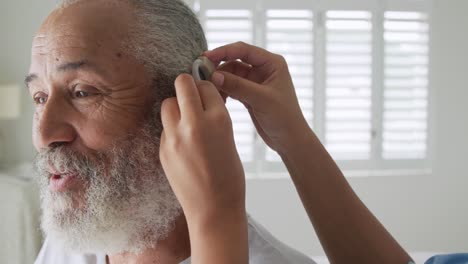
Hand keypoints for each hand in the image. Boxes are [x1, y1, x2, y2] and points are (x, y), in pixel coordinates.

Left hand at [159, 73, 245, 223]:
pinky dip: (172, 129)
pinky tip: (182, 143)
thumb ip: (215, 117)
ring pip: (168, 103)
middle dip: (187, 87)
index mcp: (218, 119)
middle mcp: (194, 123)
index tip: (206, 95)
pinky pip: (164, 127)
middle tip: (191, 96)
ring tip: (185, 120)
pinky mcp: (163, 149)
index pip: (206, 86)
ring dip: (176, 106)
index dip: (206, 89)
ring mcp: (175, 136)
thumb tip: (205, 99)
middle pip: (182, 84)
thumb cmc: (228, 176)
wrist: (214, 208)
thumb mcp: (229, 138)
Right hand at [204, 42, 312, 154]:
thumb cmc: (283, 117)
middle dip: (218, 66)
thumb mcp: (261, 99)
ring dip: (218, 80)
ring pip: (231, 74)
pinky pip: (231, 87)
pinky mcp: (249, 94)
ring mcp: (255, 82)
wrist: (289, 140)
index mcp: (272, 63)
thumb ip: (238, 86)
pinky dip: (222, 90)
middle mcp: (263, 69)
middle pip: (234, 60)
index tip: (206, 57)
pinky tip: (216, 98)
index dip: (223, 51)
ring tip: (207, 89)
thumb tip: (214, 75)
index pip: (243, 50)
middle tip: (200, 73)